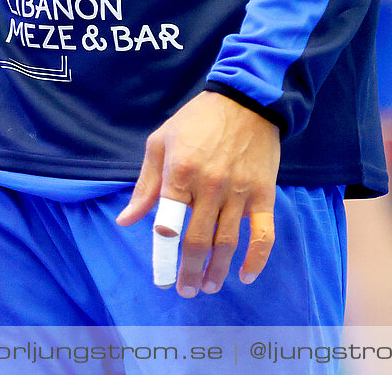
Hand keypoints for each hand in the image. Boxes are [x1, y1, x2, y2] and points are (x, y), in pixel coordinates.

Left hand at [116, 90, 280, 296]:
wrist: (245, 100)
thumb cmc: (195, 121)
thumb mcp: (160, 143)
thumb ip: (146, 185)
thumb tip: (127, 220)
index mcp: (179, 174)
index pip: (168, 225)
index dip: (164, 256)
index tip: (162, 278)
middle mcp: (209, 186)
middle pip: (198, 241)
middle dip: (189, 272)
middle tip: (185, 290)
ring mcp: (239, 192)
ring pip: (228, 243)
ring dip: (218, 271)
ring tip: (210, 286)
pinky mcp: (264, 194)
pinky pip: (263, 234)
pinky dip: (257, 259)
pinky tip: (246, 275)